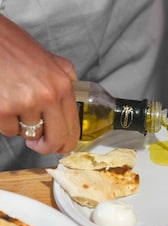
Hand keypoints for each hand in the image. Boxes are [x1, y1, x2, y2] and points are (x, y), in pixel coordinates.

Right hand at [0, 15, 79, 153]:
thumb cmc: (14, 47)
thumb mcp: (50, 60)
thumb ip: (66, 78)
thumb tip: (72, 94)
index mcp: (62, 86)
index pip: (73, 126)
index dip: (67, 142)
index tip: (62, 148)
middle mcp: (48, 96)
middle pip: (56, 138)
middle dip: (47, 146)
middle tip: (39, 144)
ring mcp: (25, 103)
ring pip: (29, 133)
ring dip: (23, 126)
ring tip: (16, 105)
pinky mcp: (3, 109)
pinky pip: (9, 130)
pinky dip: (6, 123)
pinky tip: (5, 104)